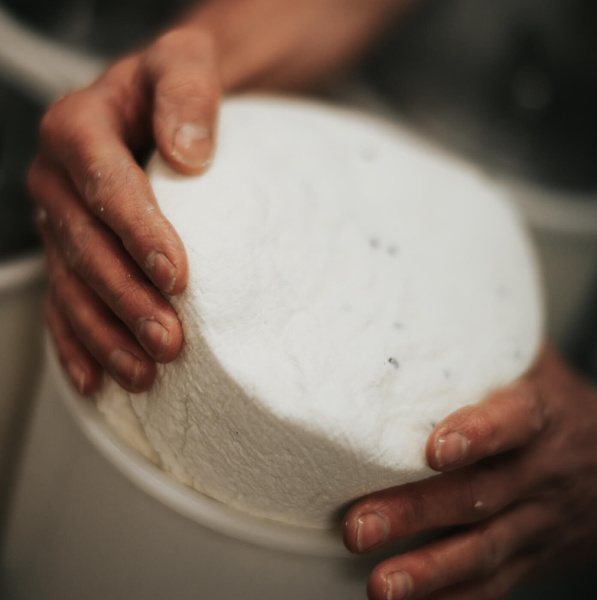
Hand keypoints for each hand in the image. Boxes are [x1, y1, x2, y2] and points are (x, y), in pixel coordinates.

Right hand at [29, 29, 220, 394]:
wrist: (158, 104)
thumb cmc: (175, 88)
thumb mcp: (186, 63)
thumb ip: (187, 93)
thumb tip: (188, 154)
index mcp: (79, 129)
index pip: (107, 186)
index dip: (139, 235)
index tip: (178, 276)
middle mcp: (57, 178)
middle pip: (87, 248)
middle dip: (128, 300)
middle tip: (169, 341)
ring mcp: (59, 221)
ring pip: (73, 287)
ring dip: (107, 335)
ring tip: (145, 373)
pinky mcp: (69, 251)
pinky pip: (64, 303)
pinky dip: (80, 344)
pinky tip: (99, 378)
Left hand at [343, 346, 596, 598]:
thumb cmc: (555, 403)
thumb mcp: (532, 365)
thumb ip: (486, 343)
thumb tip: (416, 306)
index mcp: (540, 415)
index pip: (512, 422)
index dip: (478, 435)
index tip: (434, 448)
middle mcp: (539, 472)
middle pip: (479, 496)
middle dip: (417, 513)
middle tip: (358, 525)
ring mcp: (537, 521)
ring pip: (484, 549)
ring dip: (430, 570)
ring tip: (380, 585)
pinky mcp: (533, 555)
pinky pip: (497, 585)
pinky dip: (455, 598)